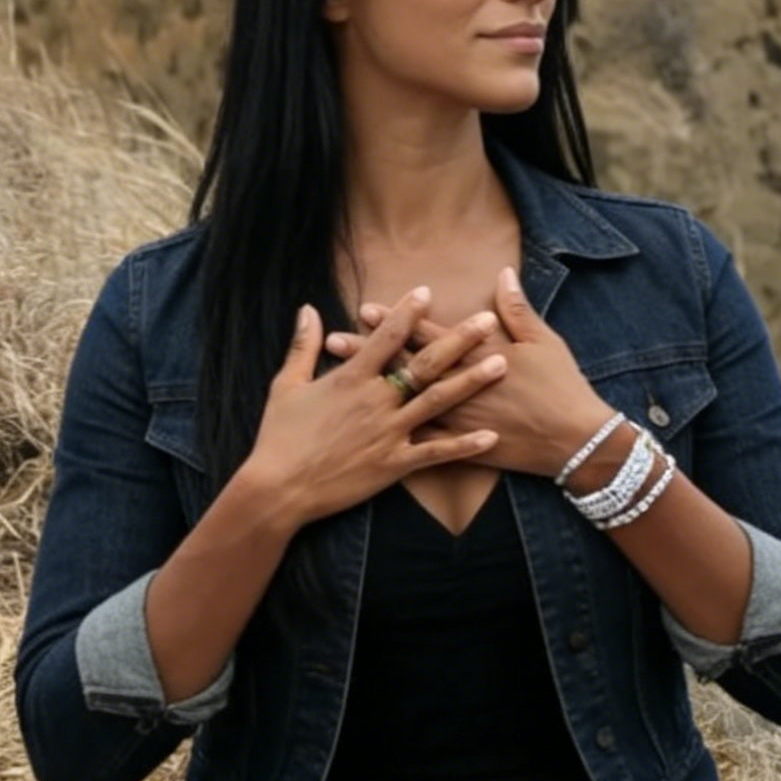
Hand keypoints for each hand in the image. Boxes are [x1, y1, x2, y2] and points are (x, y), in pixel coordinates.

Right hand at [239, 288, 505, 531]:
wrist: (279, 488)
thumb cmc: (279, 436)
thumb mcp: (285, 385)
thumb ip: (302, 345)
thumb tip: (308, 308)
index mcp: (350, 378)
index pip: (386, 337)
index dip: (407, 312)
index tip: (427, 292)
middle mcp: (375, 401)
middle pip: (424, 364)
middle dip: (458, 340)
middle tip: (487, 321)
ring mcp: (388, 433)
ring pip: (438, 402)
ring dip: (471, 382)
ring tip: (500, 364)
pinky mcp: (393, 464)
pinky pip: (436, 453)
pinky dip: (465, 445)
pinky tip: (492, 437)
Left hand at [328, 270, 608, 477]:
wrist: (576, 441)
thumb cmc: (562, 387)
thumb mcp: (543, 341)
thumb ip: (517, 309)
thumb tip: (502, 274)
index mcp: (478, 355)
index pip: (428, 333)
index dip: (396, 320)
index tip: (365, 309)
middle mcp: (460, 385)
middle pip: (406, 364)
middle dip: (370, 352)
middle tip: (334, 340)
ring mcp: (459, 419)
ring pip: (405, 401)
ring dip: (372, 390)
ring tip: (339, 382)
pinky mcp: (464, 446)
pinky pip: (424, 442)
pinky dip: (396, 434)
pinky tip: (367, 432)